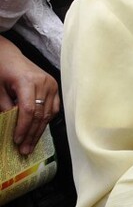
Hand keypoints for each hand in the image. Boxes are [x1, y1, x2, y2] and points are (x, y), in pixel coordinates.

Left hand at [0, 37, 58, 155]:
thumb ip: (4, 107)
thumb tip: (9, 127)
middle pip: (40, 114)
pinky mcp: (54, 86)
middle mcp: (43, 83)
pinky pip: (53, 108)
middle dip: (31, 134)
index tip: (17, 141)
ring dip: (39, 131)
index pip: (29, 110)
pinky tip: (38, 129)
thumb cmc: (1, 70)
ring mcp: (51, 84)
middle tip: (25, 150)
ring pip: (48, 113)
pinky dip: (46, 120)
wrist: (10, 55)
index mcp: (27, 81)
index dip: (23, 128)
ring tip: (31, 144)